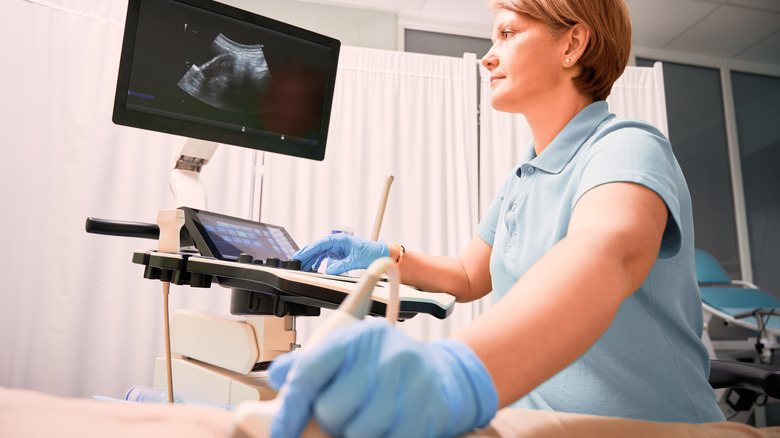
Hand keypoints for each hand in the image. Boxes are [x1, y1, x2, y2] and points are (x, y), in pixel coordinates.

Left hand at [268, 318, 497, 437]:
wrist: (443, 377)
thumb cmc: (386, 368)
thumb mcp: (351, 353)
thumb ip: (311, 363)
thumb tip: (275, 377)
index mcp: (360, 336)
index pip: (309, 371)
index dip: (290, 406)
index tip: (281, 430)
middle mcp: (385, 354)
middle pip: (329, 409)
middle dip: (332, 419)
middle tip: (347, 411)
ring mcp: (409, 383)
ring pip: (355, 431)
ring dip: (357, 432)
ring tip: (370, 417)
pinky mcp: (425, 412)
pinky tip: (389, 426)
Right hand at [293, 234, 388, 274]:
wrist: (378, 254)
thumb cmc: (369, 253)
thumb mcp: (354, 261)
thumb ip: (341, 266)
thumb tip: (329, 271)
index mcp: (339, 239)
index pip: (320, 244)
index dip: (308, 250)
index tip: (299, 256)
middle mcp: (336, 242)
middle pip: (317, 248)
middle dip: (306, 255)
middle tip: (295, 263)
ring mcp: (336, 247)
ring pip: (319, 253)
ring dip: (311, 260)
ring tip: (302, 267)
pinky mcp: (338, 253)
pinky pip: (324, 257)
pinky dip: (318, 262)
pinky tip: (313, 268)